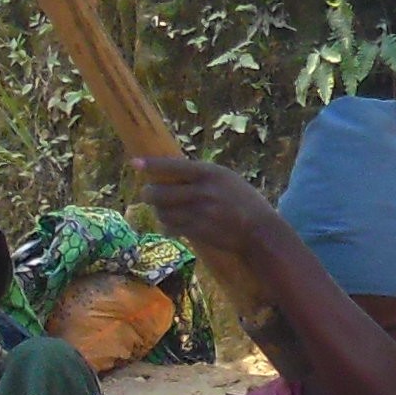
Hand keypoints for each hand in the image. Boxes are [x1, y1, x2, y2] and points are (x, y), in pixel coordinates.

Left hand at [134, 153, 279, 262]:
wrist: (260, 231)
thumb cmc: (243, 202)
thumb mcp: (226, 179)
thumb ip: (201, 176)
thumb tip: (169, 173)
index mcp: (210, 173)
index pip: (173, 166)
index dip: (151, 165)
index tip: (134, 163)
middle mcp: (203, 192)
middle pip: (161, 192)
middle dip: (149, 193)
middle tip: (147, 193)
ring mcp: (199, 213)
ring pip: (163, 211)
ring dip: (157, 211)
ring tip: (160, 210)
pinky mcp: (198, 231)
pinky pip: (172, 227)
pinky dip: (166, 225)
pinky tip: (168, 225)